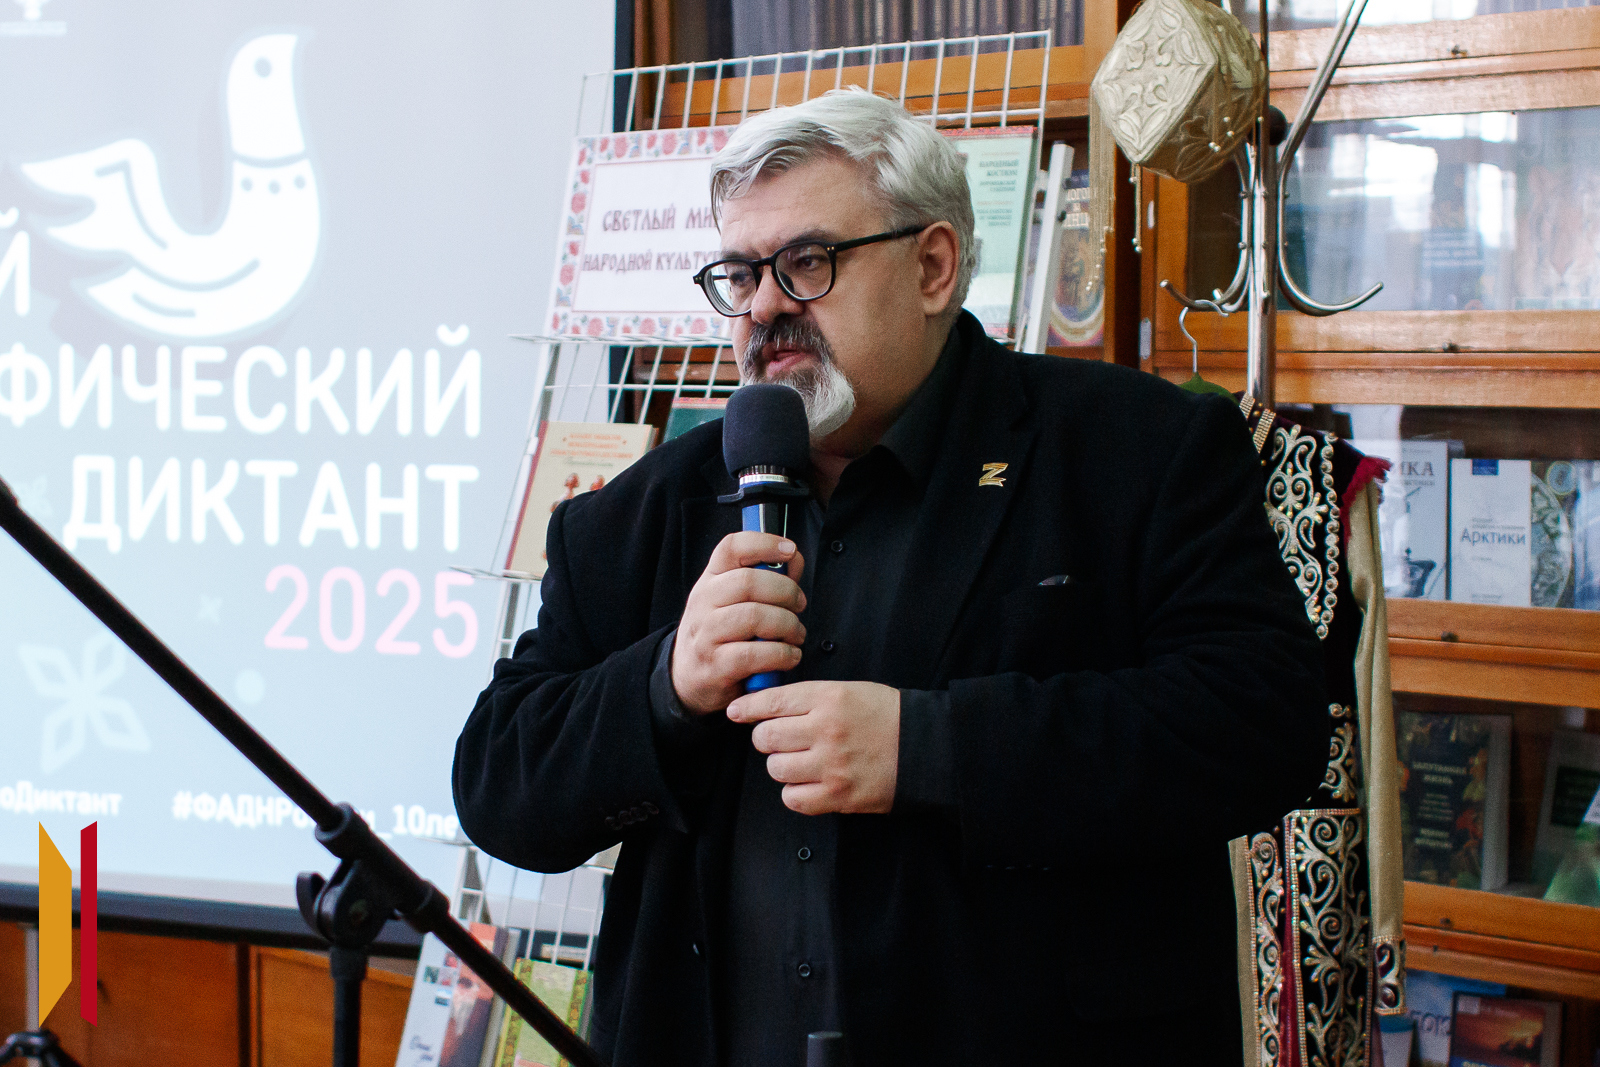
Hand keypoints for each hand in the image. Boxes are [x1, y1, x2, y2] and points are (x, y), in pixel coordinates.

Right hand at [671, 531, 806, 714]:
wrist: (688, 679)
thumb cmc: (722, 635)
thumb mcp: (737, 602)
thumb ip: (769, 580)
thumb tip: (794, 559)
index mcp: (710, 580)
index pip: (731, 547)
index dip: (764, 543)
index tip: (789, 550)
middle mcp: (703, 602)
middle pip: (748, 582)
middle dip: (786, 592)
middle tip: (799, 605)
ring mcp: (706, 635)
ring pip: (753, 617)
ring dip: (787, 625)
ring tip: (796, 634)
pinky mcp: (715, 666)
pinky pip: (755, 655)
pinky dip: (782, 654)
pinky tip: (789, 655)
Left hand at [727, 681, 899, 814]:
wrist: (926, 747)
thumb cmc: (887, 716)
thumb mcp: (849, 691)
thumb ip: (809, 697)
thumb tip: (767, 704)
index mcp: (829, 698)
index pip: (771, 701)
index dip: (748, 707)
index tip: (737, 711)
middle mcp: (826, 731)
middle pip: (766, 737)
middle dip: (766, 737)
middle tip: (779, 738)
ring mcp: (831, 766)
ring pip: (776, 769)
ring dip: (782, 765)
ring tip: (801, 761)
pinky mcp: (838, 796)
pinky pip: (793, 799)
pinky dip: (795, 792)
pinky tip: (809, 782)